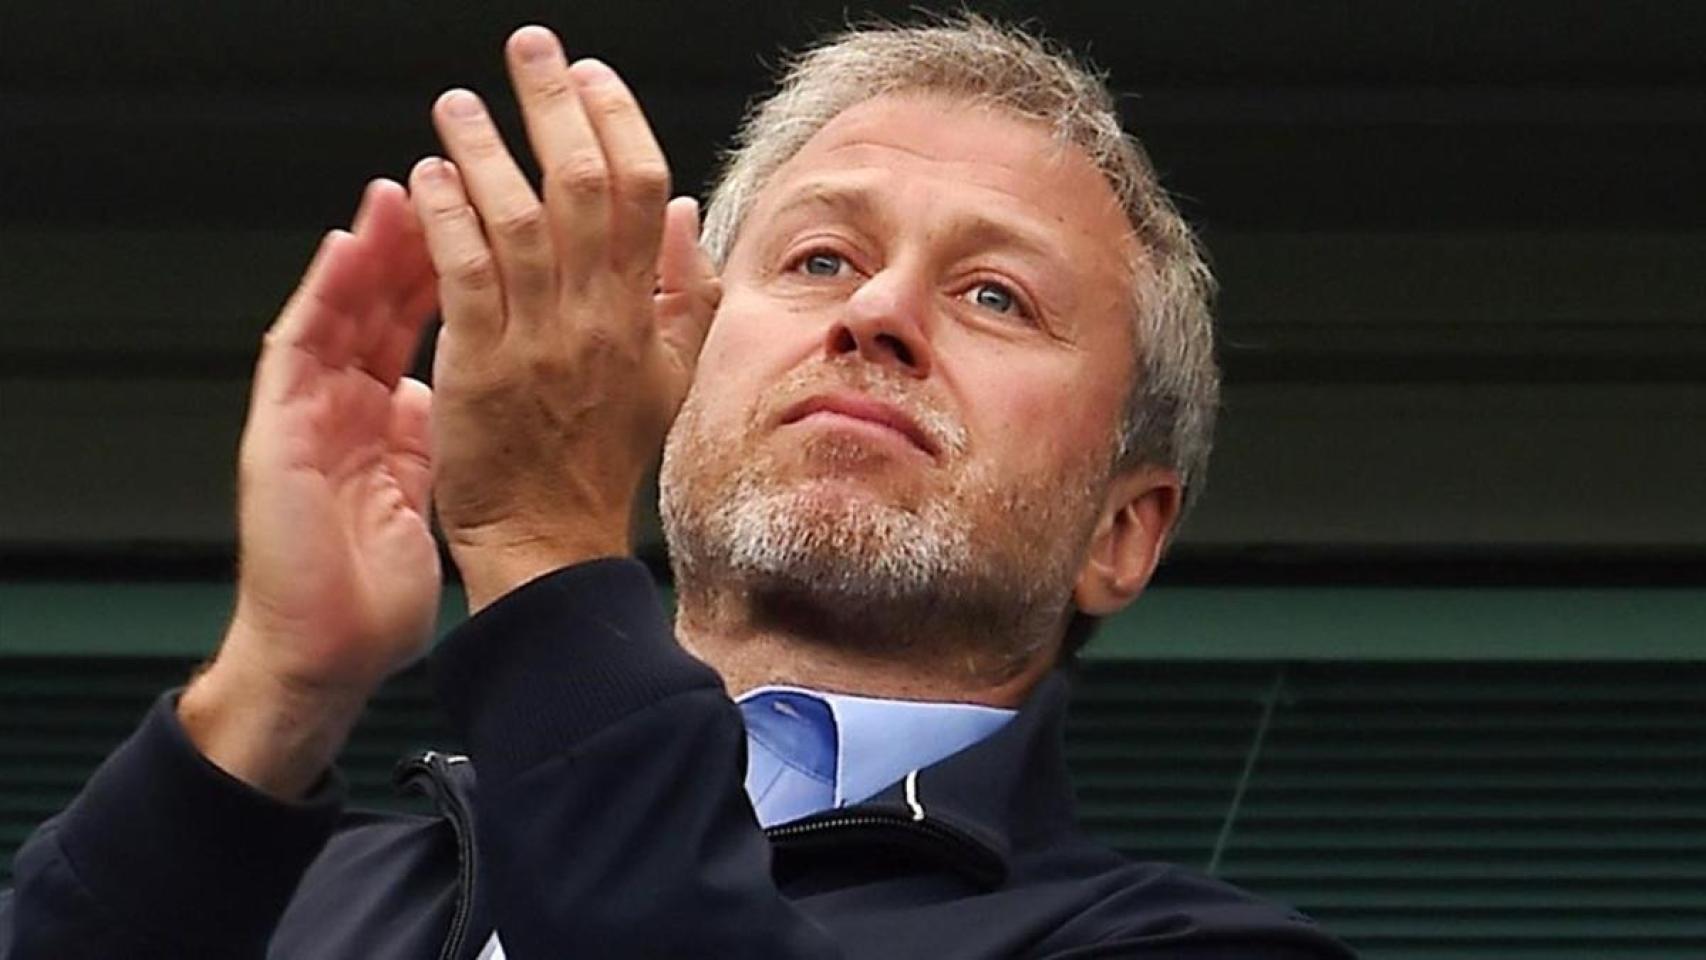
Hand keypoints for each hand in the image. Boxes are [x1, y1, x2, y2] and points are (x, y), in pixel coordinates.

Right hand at [179, 181, 440, 797]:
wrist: (327, 655)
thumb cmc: (375, 592)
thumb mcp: (419, 496)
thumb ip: (422, 435)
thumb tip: (443, 389)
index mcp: (382, 419)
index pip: (420, 329)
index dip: (455, 274)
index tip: (498, 226)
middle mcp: (343, 405)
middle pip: (383, 307)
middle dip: (419, 243)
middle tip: (454, 182)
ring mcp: (308, 414)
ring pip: (340, 312)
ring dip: (369, 249)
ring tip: (402, 189)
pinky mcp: (279, 431)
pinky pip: (299, 349)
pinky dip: (322, 298)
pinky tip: (346, 250)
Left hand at [409, 26, 717, 610]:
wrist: (552, 539)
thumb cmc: (602, 462)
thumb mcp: (671, 377)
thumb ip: (686, 293)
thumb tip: (686, 210)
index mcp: (643, 315)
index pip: (645, 194)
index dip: (620, 124)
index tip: (594, 76)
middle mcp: (597, 318)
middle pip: (586, 186)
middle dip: (556, 106)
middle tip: (530, 50)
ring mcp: (540, 341)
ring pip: (521, 220)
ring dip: (487, 150)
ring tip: (459, 105)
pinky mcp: (482, 367)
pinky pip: (466, 274)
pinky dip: (446, 217)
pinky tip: (428, 176)